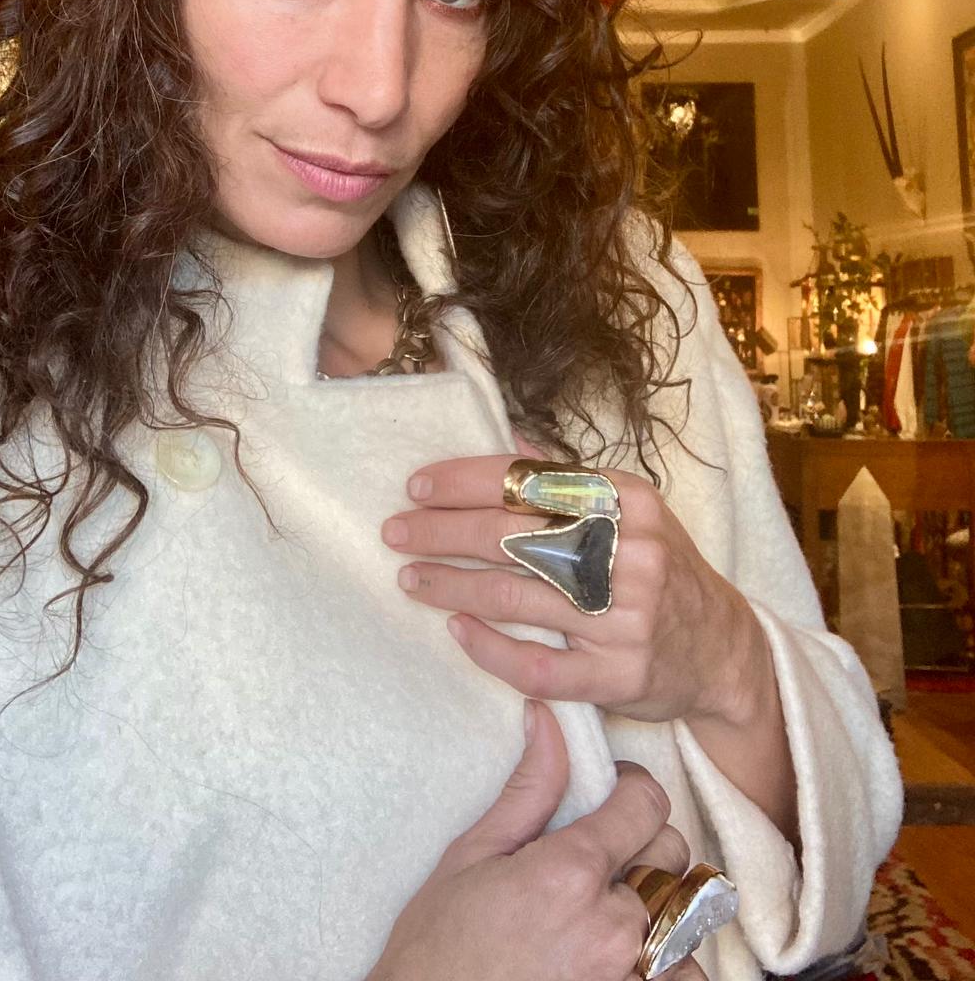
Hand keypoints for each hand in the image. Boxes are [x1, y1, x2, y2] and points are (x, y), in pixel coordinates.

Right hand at [368, 700, 705, 980]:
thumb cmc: (440, 945)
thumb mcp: (473, 854)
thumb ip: (529, 789)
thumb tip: (548, 721)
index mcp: (570, 872)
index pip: (647, 804)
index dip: (632, 788)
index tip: (613, 794)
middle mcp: (611, 924)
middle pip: (670, 856)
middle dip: (641, 846)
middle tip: (598, 859)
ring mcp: (627, 974)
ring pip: (680, 916)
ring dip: (652, 908)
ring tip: (602, 915)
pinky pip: (682, 973)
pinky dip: (663, 961)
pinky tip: (617, 955)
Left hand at [382, 447, 768, 725]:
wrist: (725, 650)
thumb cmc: (663, 568)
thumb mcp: (631, 509)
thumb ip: (570, 477)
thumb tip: (506, 442)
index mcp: (629, 500)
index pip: (530, 480)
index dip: (465, 481)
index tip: (417, 487)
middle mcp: (631, 553)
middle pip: (513, 534)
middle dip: (442, 532)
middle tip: (394, 532)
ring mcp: (627, 618)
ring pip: (517, 597)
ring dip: (451, 586)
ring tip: (409, 579)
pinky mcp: (620, 676)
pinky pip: (539, 664)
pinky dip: (490, 648)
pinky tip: (456, 631)